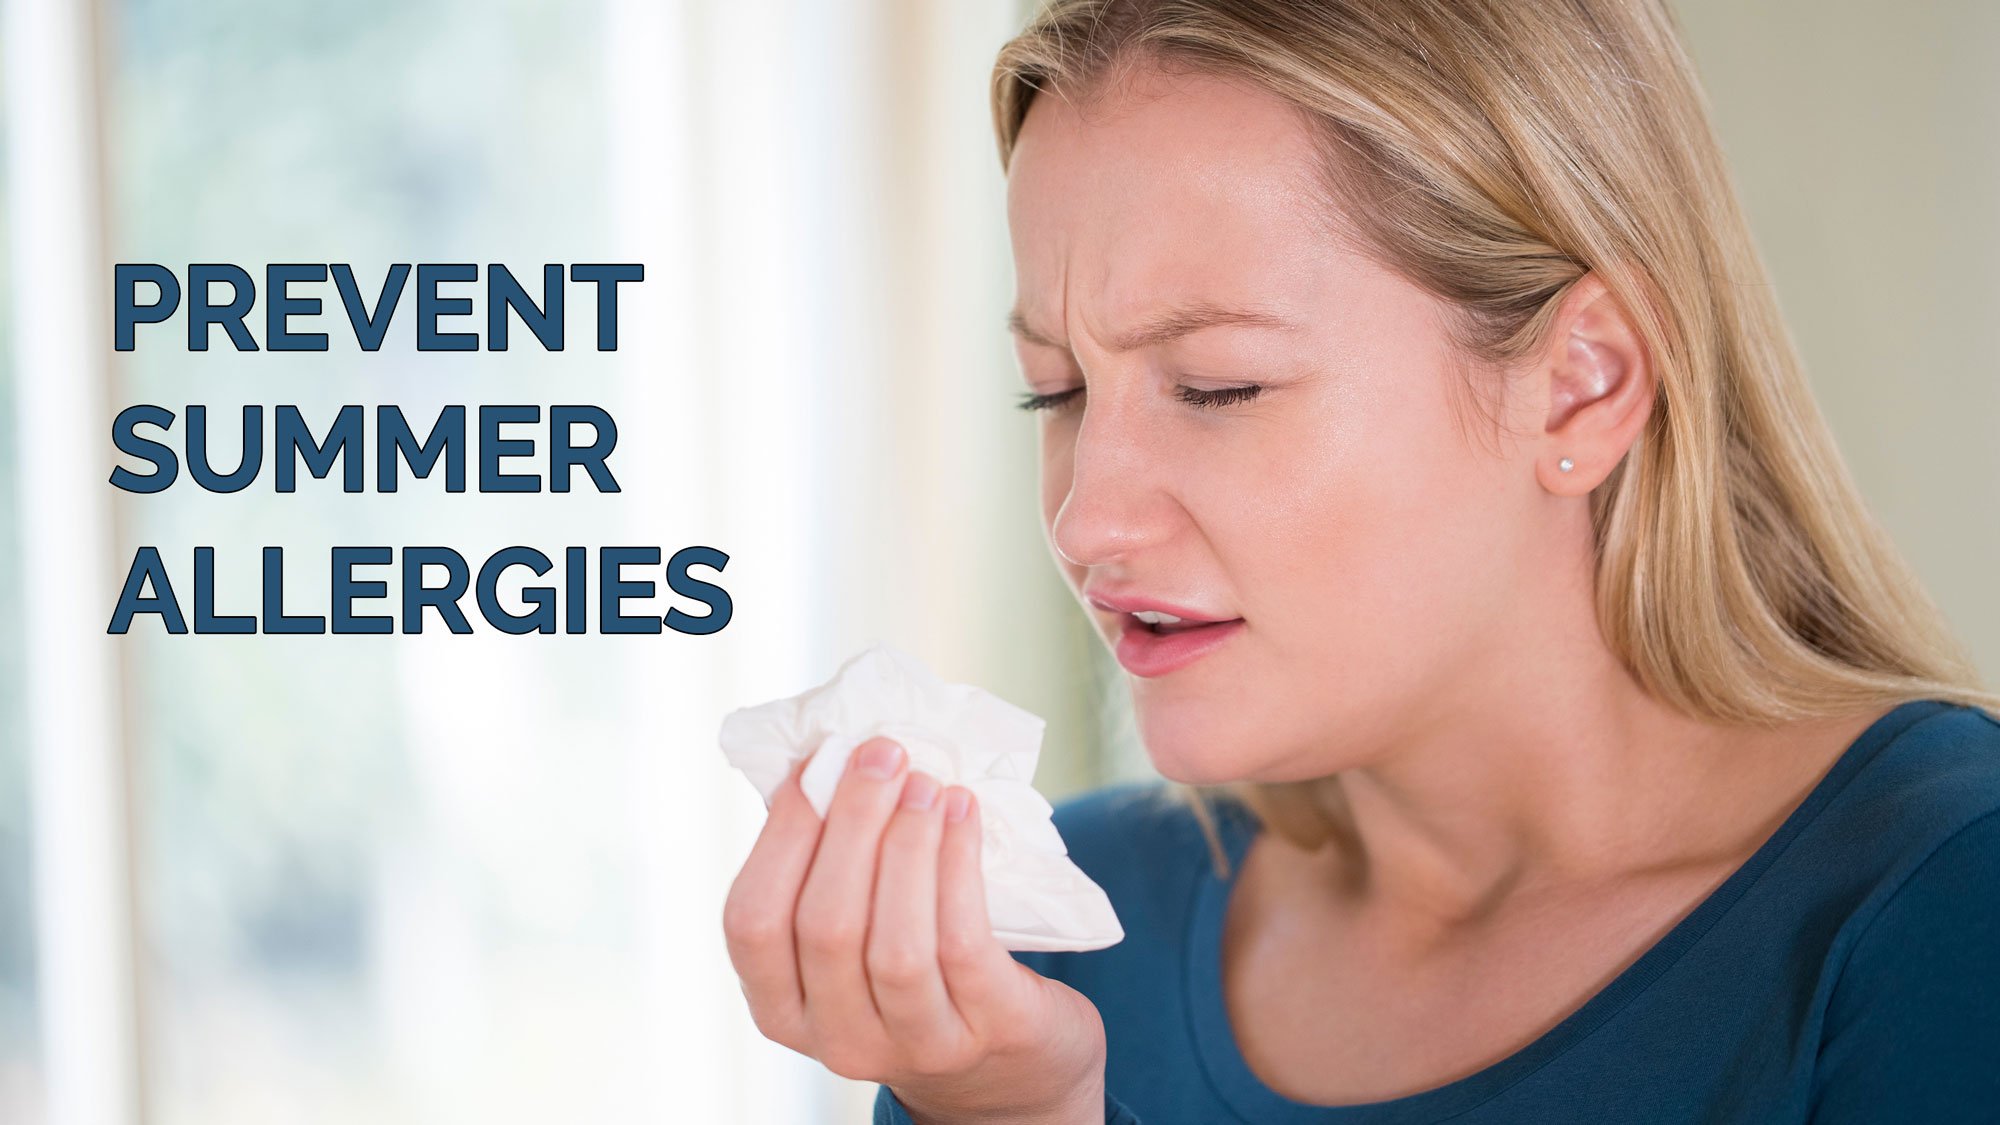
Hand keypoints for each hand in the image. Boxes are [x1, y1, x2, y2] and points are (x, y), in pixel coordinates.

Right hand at [723, 736, 1107, 1123]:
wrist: (1012, 1066)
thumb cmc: (920, 969)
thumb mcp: (858, 938)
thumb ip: (829, 868)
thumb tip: (822, 761)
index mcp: (784, 1008)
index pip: (752, 925)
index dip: (782, 838)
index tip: (816, 765)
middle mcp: (839, 1040)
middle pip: (826, 927)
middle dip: (853, 824)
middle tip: (883, 754)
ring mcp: (917, 1045)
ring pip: (895, 945)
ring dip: (908, 845)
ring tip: (925, 782)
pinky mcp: (990, 1030)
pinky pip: (963, 945)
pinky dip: (958, 868)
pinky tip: (963, 815)